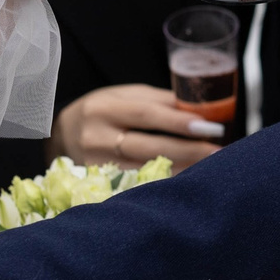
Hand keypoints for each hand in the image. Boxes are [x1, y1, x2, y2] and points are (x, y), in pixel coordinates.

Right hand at [54, 83, 226, 168]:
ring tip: (211, 167)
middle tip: (219, 152)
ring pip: (146, 169)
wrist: (60, 135)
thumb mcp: (125, 96)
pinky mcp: (100, 184)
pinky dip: (165, 181)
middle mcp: (97, 138)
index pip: (146, 115)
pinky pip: (139, 184)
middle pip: (148, 147)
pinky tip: (187, 180)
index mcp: (104, 108)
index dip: (179, 122)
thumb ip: (159, 101)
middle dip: (188, 150)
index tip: (209, 127)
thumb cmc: (102, 110)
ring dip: (182, 169)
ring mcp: (97, 165)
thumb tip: (199, 108)